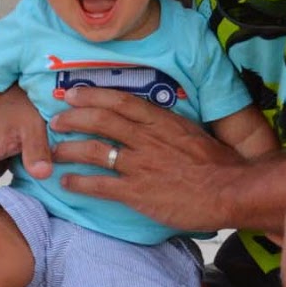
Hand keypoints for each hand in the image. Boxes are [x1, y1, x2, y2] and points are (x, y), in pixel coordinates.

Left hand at [49, 86, 247, 232]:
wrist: (231, 190)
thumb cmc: (220, 164)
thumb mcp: (195, 134)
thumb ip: (171, 129)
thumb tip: (158, 125)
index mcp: (162, 121)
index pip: (120, 100)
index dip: (92, 95)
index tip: (73, 94)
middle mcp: (146, 138)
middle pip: (100, 120)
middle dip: (73, 118)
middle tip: (56, 119)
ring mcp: (139, 165)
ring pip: (93, 150)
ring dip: (68, 149)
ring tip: (54, 151)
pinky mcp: (137, 192)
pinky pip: (99, 185)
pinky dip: (79, 183)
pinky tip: (66, 183)